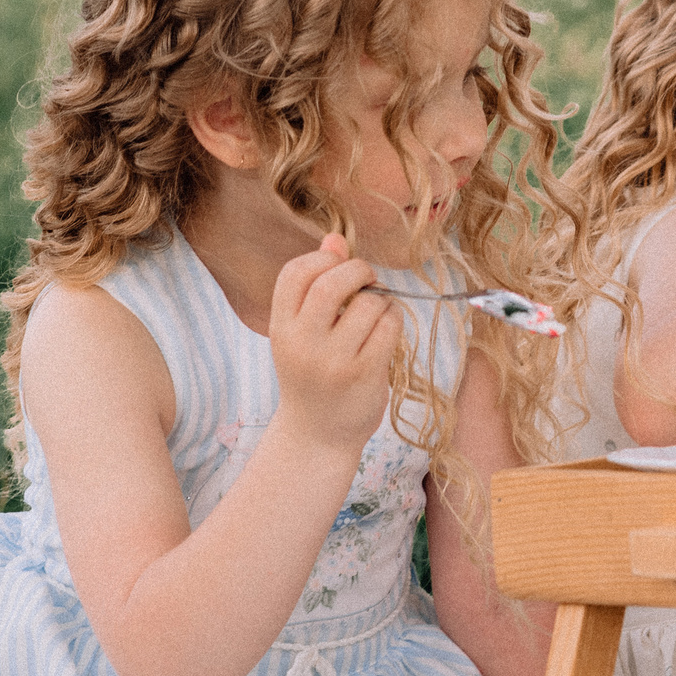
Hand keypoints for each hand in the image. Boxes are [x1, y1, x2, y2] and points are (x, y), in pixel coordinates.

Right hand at [269, 234, 401, 452]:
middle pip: (333, 283)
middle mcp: (303, 343)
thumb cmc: (312, 375)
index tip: (338, 268)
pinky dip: (394, 320)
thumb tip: (335, 239)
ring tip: (377, 312)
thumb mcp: (302, 332)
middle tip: (368, 280)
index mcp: (281, 327)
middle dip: (359, 271)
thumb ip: (315, 287)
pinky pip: (390, 327)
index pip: (295, 272)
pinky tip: (386, 330)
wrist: (316, 436)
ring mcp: (334, 361)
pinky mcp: (364, 374)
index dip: (323, 259)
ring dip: (382, 299)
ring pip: (369, 304)